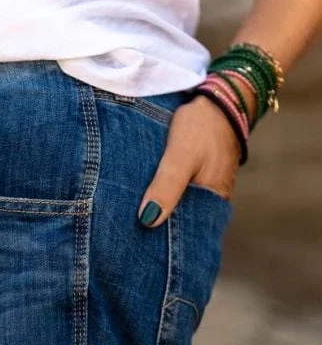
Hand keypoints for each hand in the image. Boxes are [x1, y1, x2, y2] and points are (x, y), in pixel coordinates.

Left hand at [137, 89, 248, 227]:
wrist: (219, 100)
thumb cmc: (202, 127)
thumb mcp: (181, 155)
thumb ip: (167, 186)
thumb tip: (148, 220)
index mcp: (212, 202)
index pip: (185, 234)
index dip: (161, 240)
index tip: (135, 244)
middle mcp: (211, 202)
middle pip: (179, 223)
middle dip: (155, 228)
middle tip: (125, 233)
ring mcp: (204, 190)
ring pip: (176, 208)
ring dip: (157, 210)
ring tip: (128, 219)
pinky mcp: (196, 179)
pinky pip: (177, 195)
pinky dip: (161, 196)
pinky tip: (142, 197)